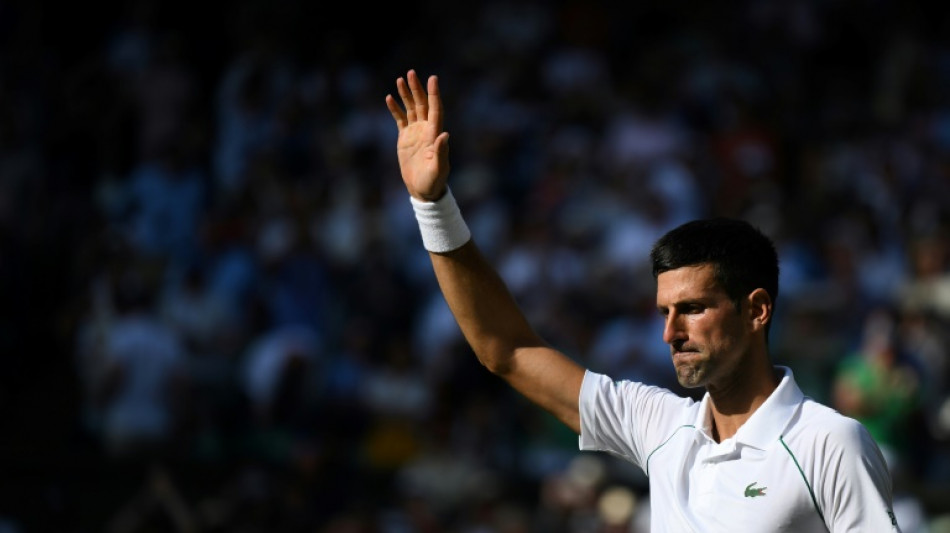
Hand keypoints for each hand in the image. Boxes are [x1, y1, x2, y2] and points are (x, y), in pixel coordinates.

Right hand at [385, 69, 449, 200]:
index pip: (435, 109)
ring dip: (406, 94)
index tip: (433, 78)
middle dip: (417, 89)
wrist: (422, 190)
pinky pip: (400, 119)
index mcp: (434, 134)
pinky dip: (395, 109)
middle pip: (422, 104)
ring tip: (400, 79)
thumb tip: (445, 134)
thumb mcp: (438, 169)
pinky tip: (390, 98)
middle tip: (411, 73)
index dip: (434, 94)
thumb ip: (441, 152)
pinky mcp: (405, 138)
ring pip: (411, 108)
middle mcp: (426, 130)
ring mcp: (415, 133)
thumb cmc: (433, 182)